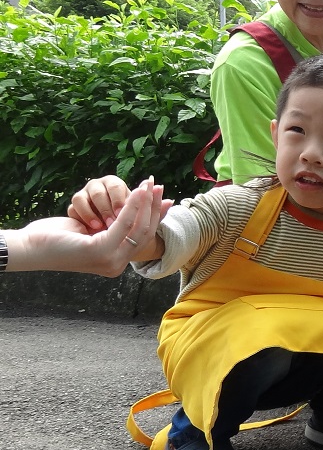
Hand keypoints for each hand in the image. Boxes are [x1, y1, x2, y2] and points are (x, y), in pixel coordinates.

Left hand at [11, 177, 168, 275]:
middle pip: (145, 233)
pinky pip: (123, 224)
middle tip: (157, 185)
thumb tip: (134, 212)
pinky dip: (132, 206)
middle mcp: (116, 266)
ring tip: (148, 184)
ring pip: (138, 228)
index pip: (143, 237)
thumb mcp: (92, 231)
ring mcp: (110, 262)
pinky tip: (135, 192)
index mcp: (115, 263)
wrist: (31, 247)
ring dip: (145, 203)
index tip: (164, 197)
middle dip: (153, 206)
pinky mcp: (101, 252)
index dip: (156, 216)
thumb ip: (113, 227)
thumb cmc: (58, 238)